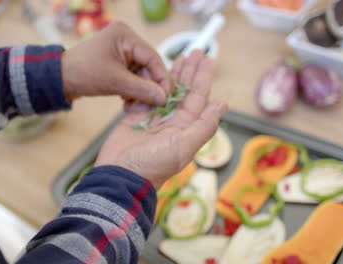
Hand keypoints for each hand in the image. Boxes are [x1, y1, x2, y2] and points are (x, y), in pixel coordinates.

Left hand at [61, 21, 170, 105]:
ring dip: (140, 92)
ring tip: (136, 106)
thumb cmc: (84, 74)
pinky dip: (132, 90)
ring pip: (141, 74)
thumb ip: (142, 90)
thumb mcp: (115, 82)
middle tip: (154, 105)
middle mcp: (125, 40)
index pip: (152, 57)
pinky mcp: (116, 63)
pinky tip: (128, 102)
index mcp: (125, 35)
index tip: (167, 96)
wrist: (59, 80)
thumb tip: (164, 98)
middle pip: (148, 66)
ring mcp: (121, 52)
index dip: (162, 78)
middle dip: (149, 87)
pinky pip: (132, 77)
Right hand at [95, 51, 227, 189]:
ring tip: (178, 57)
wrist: (120, 175)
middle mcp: (172, 122)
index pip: (198, 97)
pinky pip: (144, 96)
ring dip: (171, 74)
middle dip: (189, 71)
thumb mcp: (184, 146)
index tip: (208, 59)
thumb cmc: (153, 164)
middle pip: (183, 91)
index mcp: (186, 127)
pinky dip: (148, 83)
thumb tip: (222, 104)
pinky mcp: (135, 118)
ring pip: (165, 91)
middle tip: (195, 51)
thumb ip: (204, 125)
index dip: (203, 77)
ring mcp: (153, 119)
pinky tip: (152, 71)